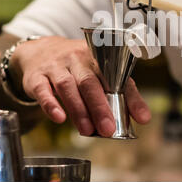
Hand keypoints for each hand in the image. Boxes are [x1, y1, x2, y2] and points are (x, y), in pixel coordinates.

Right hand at [10, 36, 150, 136]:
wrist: (40, 51)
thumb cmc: (77, 66)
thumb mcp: (101, 73)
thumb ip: (123, 93)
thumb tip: (143, 118)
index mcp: (98, 57)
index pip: (117, 77)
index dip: (130, 98)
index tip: (141, 118)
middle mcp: (77, 58)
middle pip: (90, 82)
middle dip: (100, 107)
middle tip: (108, 130)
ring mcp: (56, 66)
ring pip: (68, 86)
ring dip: (78, 110)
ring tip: (87, 130)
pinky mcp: (37, 77)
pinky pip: (43, 90)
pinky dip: (51, 104)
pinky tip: (59, 118)